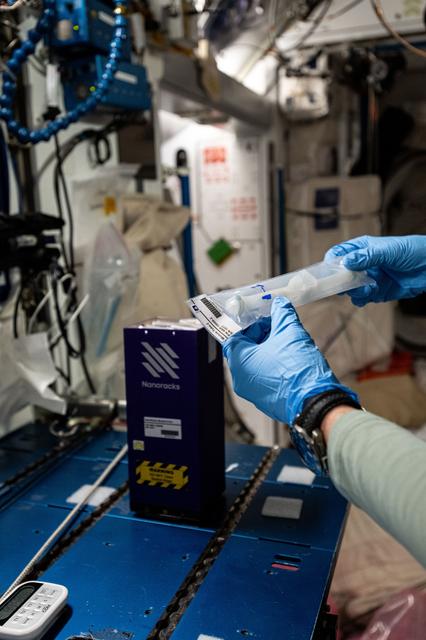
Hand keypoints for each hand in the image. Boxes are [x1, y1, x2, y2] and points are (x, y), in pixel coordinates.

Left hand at [223, 297, 357, 424]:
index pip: (234, 336)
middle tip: (277, 326)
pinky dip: (273, 364)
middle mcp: (242, 380)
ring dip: (269, 349)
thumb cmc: (299, 371)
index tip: (262, 317)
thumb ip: (282, 314)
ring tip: (287, 340)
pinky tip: (290, 357)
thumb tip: (280, 304)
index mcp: (240, 363)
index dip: (249, 324)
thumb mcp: (290, 332)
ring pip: (256, 363)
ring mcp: (254, 393)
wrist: (316, 402)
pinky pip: (265, 377)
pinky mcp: (267, 400)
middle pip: (245, 350)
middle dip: (261, 335)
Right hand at [325, 235, 425, 306]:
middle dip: (339, 281)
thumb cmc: (412, 251)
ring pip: (349, 288)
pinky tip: (369, 295)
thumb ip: (367, 256)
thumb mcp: (388, 251)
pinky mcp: (377, 292)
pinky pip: (361, 298)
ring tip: (364, 290)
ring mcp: (369, 278)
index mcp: (362, 248)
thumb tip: (346, 262)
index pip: (338, 254)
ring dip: (353, 291)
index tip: (328, 271)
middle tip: (344, 285)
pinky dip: (361, 299)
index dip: (330, 262)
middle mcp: (363, 264)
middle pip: (340, 274)